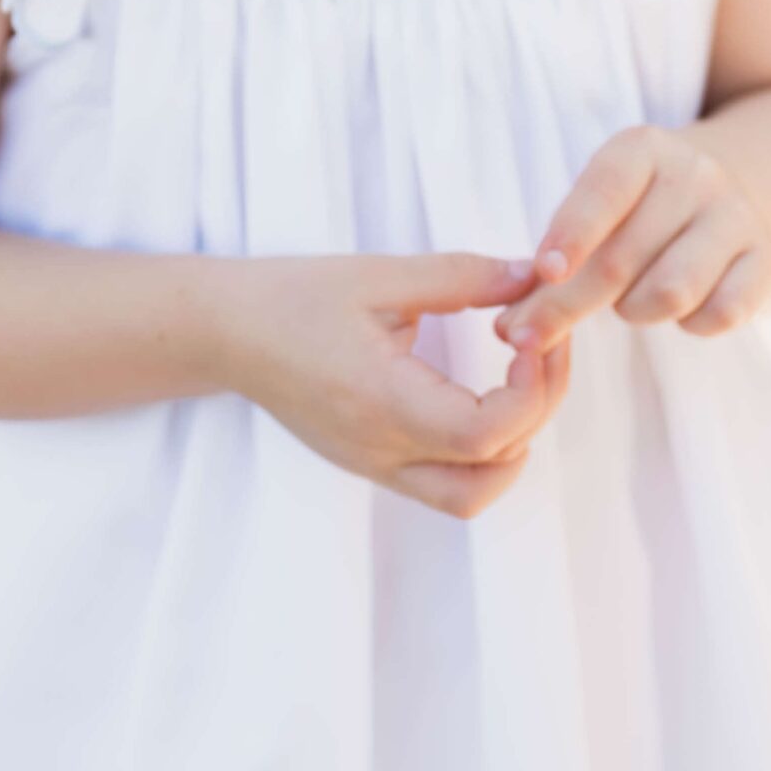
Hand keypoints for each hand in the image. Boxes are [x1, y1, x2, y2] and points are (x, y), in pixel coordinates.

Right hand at [211, 250, 572, 520]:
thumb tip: (534, 274)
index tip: (535, 336)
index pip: (484, 434)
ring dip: (512, 446)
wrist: (226, 332)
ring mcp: (375, 467)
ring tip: (519, 380)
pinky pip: (445, 484)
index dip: (532, 391)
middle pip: (488, 475)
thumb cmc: (296, 296)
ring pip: (470, 497)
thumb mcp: (380, 274)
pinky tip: (484, 394)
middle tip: (543, 349)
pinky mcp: (371, 464)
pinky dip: (482, 452)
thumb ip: (463, 276)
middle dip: (536, 413)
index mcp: (382, 402)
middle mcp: (381, 450)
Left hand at [493, 123, 770, 350]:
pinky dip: (690, 325)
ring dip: (635, 310)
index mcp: (642, 148)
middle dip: (568, 304)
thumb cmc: (638, 210)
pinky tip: (680, 309)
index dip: (571, 234)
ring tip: (628, 300)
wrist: (736, 190)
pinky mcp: (766, 258)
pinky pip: (720, 315)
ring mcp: (736, 214)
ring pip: (672, 292)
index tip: (542, 273)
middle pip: (623, 258)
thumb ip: (555, 261)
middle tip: (528, 334)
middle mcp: (694, 173)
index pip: (603, 191)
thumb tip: (511, 328)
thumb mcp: (599, 209)